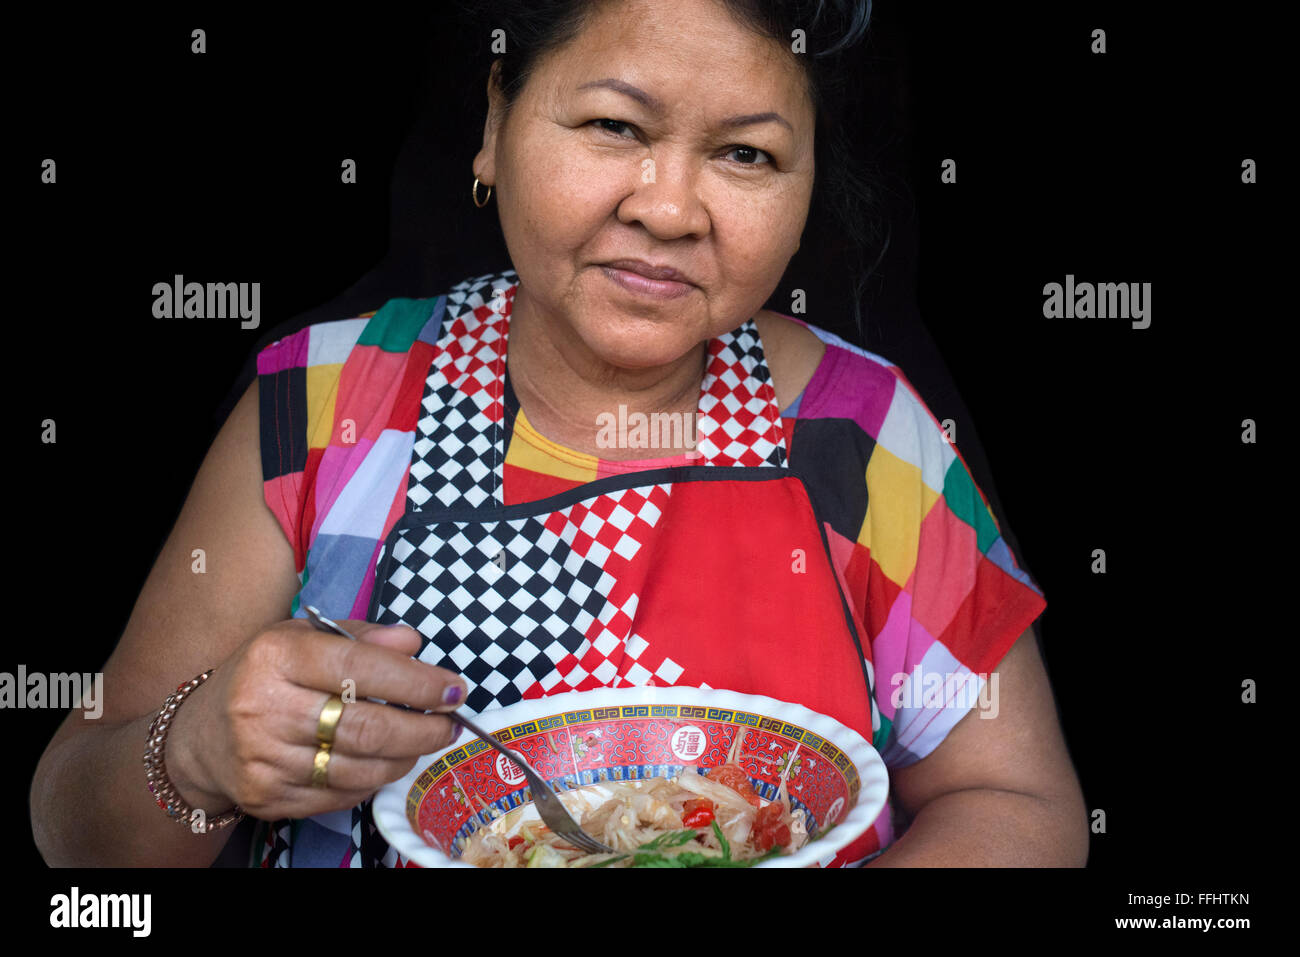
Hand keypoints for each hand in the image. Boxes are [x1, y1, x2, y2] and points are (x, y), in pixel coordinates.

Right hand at [164, 618, 464, 820]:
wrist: (200, 737)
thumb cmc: (265, 677)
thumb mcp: (303, 638)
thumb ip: (361, 637)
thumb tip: (413, 643)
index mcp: (276, 657)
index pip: (359, 668)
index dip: (416, 682)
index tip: (453, 689)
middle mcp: (264, 707)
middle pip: (365, 727)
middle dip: (422, 729)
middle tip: (449, 725)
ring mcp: (264, 758)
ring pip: (358, 767)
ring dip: (404, 757)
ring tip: (422, 743)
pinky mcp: (267, 797)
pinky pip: (340, 795)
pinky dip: (372, 781)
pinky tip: (384, 763)